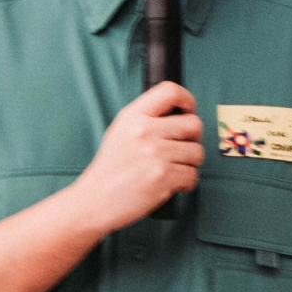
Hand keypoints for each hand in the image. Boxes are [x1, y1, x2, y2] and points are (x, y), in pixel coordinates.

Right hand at [71, 80, 202, 232]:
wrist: (95, 200)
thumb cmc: (110, 169)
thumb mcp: (121, 132)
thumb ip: (146, 119)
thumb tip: (181, 114)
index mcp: (133, 116)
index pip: (170, 91)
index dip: (187, 100)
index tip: (188, 112)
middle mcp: (144, 131)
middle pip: (194, 124)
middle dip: (193, 139)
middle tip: (181, 149)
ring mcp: (155, 154)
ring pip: (197, 152)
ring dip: (189, 164)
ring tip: (170, 170)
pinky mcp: (164, 177)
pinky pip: (192, 175)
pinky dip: (185, 184)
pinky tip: (168, 184)